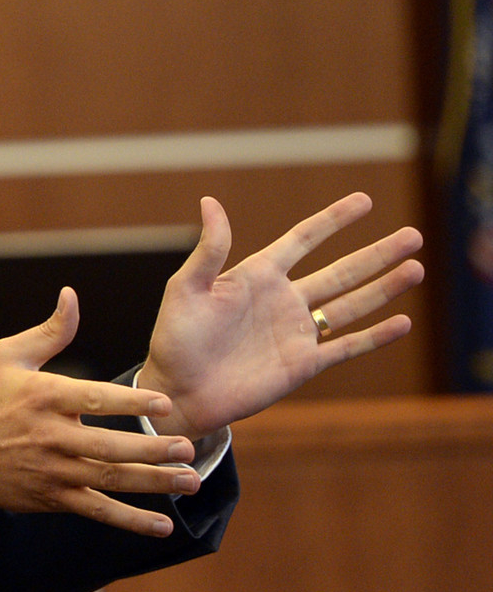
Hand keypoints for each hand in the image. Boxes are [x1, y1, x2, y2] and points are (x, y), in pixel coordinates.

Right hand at [0, 287, 201, 536]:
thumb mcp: (9, 355)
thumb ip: (49, 331)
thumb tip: (72, 296)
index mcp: (44, 396)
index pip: (96, 399)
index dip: (131, 401)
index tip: (163, 402)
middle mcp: (52, 436)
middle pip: (109, 446)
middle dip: (153, 449)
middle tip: (188, 446)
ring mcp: (53, 471)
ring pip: (110, 480)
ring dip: (153, 483)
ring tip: (190, 481)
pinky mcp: (53, 498)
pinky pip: (97, 511)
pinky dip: (130, 521)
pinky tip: (161, 526)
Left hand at [137, 192, 423, 440]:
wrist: (179, 391)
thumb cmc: (176, 337)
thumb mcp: (187, 287)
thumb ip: (209, 249)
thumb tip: (210, 200)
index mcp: (257, 274)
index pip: (304, 239)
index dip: (334, 220)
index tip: (365, 200)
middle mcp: (283, 299)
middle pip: (341, 270)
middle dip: (377, 253)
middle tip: (414, 235)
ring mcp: (296, 332)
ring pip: (351, 304)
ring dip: (383, 288)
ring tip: (416, 268)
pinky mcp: (303, 364)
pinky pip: (346, 346)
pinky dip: (375, 335)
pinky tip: (402, 321)